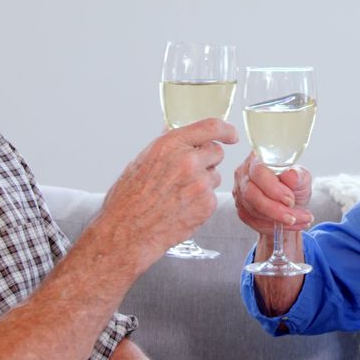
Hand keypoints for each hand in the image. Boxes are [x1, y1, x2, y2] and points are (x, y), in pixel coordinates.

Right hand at [97, 118, 237, 266]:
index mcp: (170, 145)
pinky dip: (201, 203)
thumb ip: (165, 147)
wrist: (127, 231)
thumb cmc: (129, 199)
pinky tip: (181, 208)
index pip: (210, 127)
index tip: (231, 134)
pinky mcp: (206, 204)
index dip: (225, 130)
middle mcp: (188, 161)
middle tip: (189, 174)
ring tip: (178, 196)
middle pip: (216, 152)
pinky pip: (212, 197)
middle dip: (207, 160)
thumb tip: (173, 133)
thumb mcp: (141, 161)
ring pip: (214, 176)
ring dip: (203, 183)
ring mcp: (200, 183)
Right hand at [232, 152, 313, 236]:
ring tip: (299, 220)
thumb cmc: (295, 186)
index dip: (273, 188)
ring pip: (253, 210)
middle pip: (252, 193)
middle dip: (274, 209)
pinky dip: (273, 226)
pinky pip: (253, 222)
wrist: (291, 205)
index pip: (259, 171)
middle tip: (294, 217)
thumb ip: (298, 176)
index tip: (290, 200)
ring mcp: (240, 192)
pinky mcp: (241, 209)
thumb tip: (290, 175)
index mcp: (258, 158)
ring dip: (277, 219)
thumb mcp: (302, 178)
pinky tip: (289, 225)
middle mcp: (244, 174)